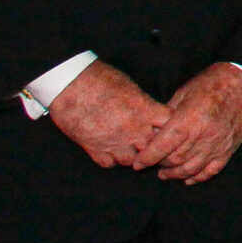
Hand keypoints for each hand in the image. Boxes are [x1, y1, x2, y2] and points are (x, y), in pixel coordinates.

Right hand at [45, 61, 171, 168]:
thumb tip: (152, 112)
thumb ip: (144, 103)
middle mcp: (133, 130)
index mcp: (145, 110)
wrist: (69, 84)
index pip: (170, 125)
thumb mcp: (130, 86)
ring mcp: (114, 142)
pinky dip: (112, 160)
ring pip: (132, 161)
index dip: (171, 127)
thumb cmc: (100, 78)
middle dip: (155, 147)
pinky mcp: (94, 149)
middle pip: (154, 148)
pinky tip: (112, 152)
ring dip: (134, 156)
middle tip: (153, 144)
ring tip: (131, 149)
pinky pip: (110, 163)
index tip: (169, 127)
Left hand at [134, 63, 241, 183]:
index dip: (147, 157)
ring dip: (175, 174)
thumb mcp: (184, 93)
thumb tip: (153, 132)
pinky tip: (188, 179)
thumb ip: (168, 114)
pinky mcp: (229, 149)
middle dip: (160, 165)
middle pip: (175, 159)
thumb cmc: (212, 83)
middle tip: (151, 164)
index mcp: (189, 119)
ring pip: (191, 169)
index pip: (163, 146)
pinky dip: (198, 177)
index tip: (137, 163)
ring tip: (165, 174)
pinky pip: (211, 170)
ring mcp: (217, 144)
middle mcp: (203, 135)